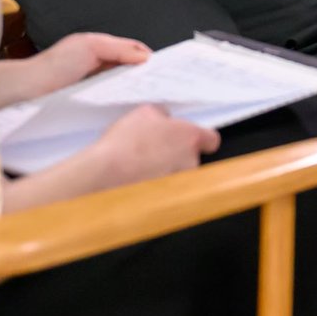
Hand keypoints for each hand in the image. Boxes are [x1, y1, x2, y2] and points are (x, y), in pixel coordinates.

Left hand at [0, 32, 150, 104]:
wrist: (26, 91)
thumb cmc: (53, 66)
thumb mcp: (91, 47)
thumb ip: (119, 49)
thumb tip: (145, 56)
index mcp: (98, 46)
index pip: (132, 49)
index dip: (146, 57)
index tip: (162, 68)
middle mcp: (96, 64)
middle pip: (128, 67)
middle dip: (142, 74)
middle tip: (157, 84)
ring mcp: (92, 84)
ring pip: (121, 85)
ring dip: (131, 89)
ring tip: (144, 96)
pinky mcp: (88, 101)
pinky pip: (110, 99)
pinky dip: (119, 100)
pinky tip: (125, 106)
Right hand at [88, 104, 220, 187]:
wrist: (105, 174)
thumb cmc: (126, 142)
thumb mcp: (144, 113)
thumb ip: (162, 116)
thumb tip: (165, 120)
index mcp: (190, 137)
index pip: (211, 140)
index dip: (200, 139)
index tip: (188, 140)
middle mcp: (191, 162)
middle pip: (191, 159)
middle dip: (176, 157)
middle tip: (154, 153)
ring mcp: (179, 185)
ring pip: (178, 178)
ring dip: (165, 174)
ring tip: (141, 169)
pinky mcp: (165, 202)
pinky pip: (165, 194)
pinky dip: (154, 190)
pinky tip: (137, 183)